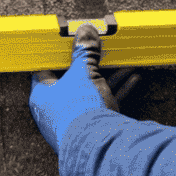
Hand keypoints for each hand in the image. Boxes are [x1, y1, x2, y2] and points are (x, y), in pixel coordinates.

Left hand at [29, 23, 139, 152]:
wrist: (99, 145)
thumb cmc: (80, 108)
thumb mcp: (83, 72)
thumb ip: (85, 51)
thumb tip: (86, 30)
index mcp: (42, 94)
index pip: (45, 68)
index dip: (58, 53)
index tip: (69, 42)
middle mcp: (55, 108)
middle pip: (72, 79)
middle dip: (89, 64)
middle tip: (99, 49)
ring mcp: (73, 118)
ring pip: (90, 91)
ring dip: (108, 76)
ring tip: (123, 62)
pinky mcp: (91, 126)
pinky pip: (102, 103)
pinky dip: (117, 90)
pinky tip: (133, 78)